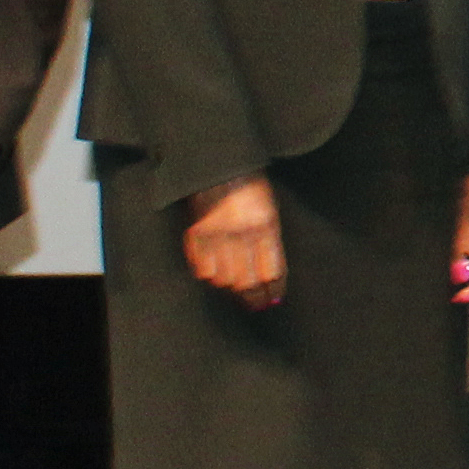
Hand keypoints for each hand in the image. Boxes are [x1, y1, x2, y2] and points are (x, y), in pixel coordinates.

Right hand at [184, 174, 287, 305]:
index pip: (271, 272)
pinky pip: (202, 268)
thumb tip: (272, 281)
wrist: (219, 164)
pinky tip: (217, 276)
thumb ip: (271, 244)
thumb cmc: (250, 187)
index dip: (273, 290)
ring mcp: (217, 234)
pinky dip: (210, 276)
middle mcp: (241, 233)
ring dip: (232, 288)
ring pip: (225, 279)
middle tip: (255, 304)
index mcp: (265, 225)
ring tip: (237, 291)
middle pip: (248, 281)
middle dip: (253, 297)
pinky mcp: (196, 233)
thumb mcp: (270, 211)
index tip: (273, 299)